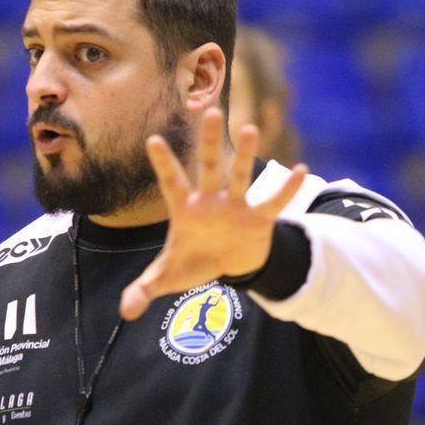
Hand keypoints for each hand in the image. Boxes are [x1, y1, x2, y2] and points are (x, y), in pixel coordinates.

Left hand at [119, 108, 307, 319]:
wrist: (229, 265)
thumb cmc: (193, 261)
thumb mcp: (167, 277)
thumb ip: (144, 289)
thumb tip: (125, 313)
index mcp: (185, 210)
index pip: (171, 182)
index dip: (164, 163)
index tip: (153, 140)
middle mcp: (210, 201)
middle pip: (207, 166)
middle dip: (208, 142)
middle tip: (210, 111)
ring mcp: (236, 206)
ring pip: (241, 176)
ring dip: (246, 155)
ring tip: (250, 129)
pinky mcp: (259, 218)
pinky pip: (274, 202)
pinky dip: (286, 189)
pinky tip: (299, 169)